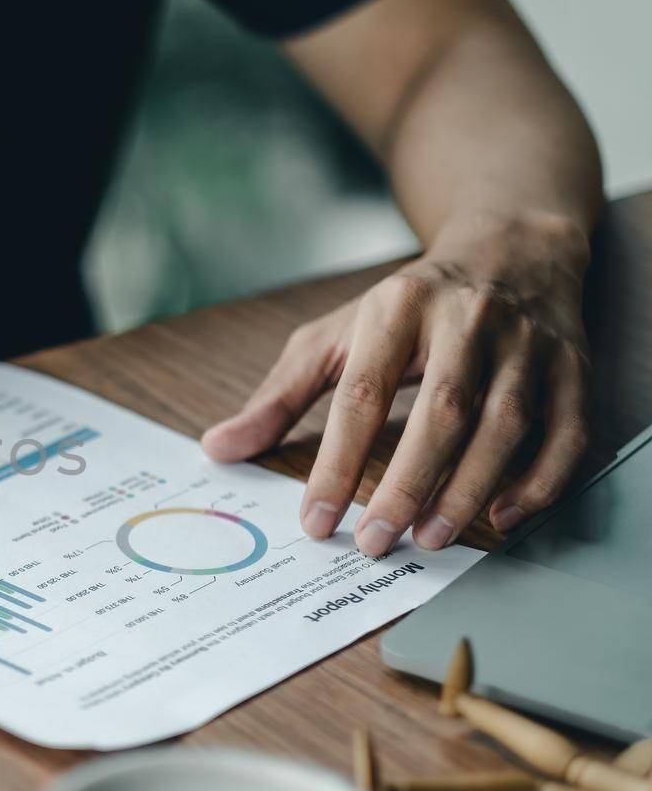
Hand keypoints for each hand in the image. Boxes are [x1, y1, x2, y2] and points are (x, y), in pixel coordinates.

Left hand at [202, 212, 591, 555]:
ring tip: (429, 539)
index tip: (317, 520)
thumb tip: (218, 448)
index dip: (337, 462)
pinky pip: (566, 432)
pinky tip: (504, 517)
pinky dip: (540, 480)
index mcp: (398, 310)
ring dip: (468, 489)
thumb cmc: (410, 308)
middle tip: (375, 540)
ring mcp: (528, 344)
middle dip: (407, 483)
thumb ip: (279, 396)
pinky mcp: (573, 368)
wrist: (512, 250)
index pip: (361, 394)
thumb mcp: (336, 337)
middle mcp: (468, 321)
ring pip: (505, 424)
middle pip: (441, 411)